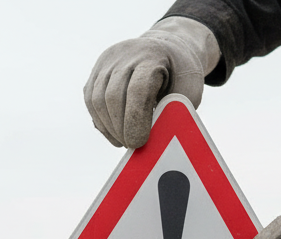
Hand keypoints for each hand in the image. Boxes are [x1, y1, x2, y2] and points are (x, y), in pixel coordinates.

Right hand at [84, 17, 218, 148]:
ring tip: (125, 141)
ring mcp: (107, 62)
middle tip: (133, 146)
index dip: (135, 120)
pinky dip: (102, 123)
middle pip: (113, 96)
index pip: (137, 89)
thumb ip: (175, 112)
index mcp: (151, 55)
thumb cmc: (180, 74)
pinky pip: (91, 102)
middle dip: (121, 128)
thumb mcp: (189, 89)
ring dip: (110, 128)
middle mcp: (125, 54)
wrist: (167, 48)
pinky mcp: (96, 72)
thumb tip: (156, 142)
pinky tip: (116, 134)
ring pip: (97, 101)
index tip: (139, 143)